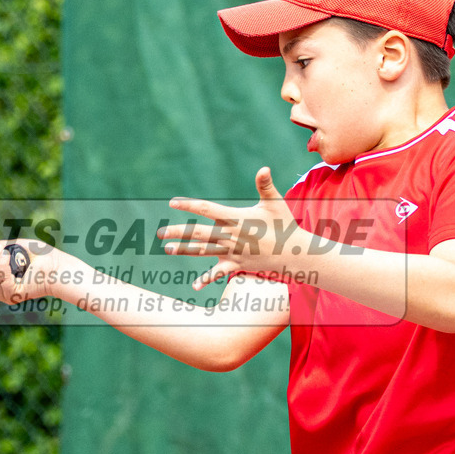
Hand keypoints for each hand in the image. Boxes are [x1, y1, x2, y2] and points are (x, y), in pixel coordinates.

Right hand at [0, 239, 63, 305]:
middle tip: (0, 252)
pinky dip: (2, 267)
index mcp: (2, 284)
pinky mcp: (15, 295)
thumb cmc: (41, 255)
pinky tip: (8, 257)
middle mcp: (3, 292)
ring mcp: (9, 295)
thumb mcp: (16, 246)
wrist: (56, 264)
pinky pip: (0, 282)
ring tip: (6, 253)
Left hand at [158, 167, 306, 289]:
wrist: (295, 253)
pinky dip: (207, 279)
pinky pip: (219, 273)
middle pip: (198, 234)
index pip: (207, 210)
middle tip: (159, 232)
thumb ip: (265, 186)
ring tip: (167, 249)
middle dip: (178, 232)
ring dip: (184, 250)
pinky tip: (194, 285)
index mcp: (235, 219)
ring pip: (203, 252)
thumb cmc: (284, 225)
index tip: (173, 203)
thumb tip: (263, 168)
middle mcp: (230, 236)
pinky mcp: (237, 264)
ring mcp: (232, 252)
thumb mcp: (275, 203)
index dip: (189, 205)